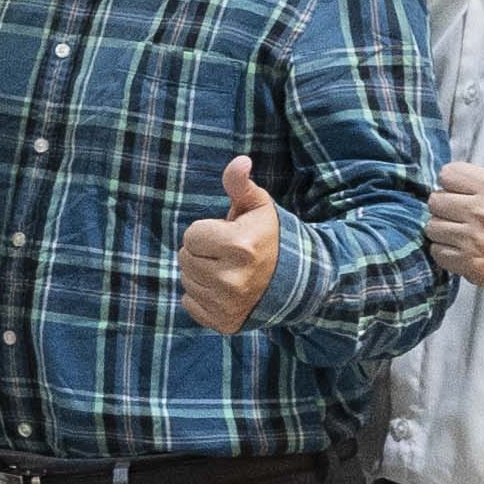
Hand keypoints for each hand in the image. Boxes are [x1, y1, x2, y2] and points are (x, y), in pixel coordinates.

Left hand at [180, 154, 284, 335]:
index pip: (191, 235)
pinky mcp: (224, 323)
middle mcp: (232, 279)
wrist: (297, 281)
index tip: (228, 235)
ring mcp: (228, 305)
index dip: (207, 232)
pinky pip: (189, 304)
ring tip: (227, 270)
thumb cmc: (270, 237)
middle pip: (185, 258)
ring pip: (186, 281)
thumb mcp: (258, 206)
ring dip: (201, 274)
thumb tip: (240, 161)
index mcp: (239, 246)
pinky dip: (201, 297)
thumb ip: (240, 184)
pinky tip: (223, 290)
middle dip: (202, 252)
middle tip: (227, 254)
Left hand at [426, 116, 483, 295]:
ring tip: (463, 230)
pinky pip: (437, 252)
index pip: (447, 174)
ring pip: (432, 226)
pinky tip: (464, 248)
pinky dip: (447, 252)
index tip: (468, 191)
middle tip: (464, 211)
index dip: (455, 182)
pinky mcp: (472, 266)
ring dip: (443, 229)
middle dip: (446, 205)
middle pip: (434, 200)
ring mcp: (477, 242)